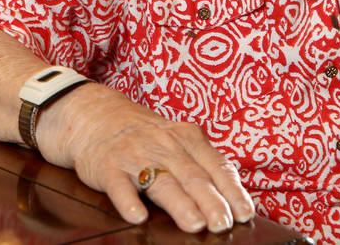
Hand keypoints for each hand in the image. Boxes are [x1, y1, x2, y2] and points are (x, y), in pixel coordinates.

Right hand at [37, 83, 255, 233]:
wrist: (95, 115)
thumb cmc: (145, 135)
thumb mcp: (176, 140)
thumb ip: (201, 164)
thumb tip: (233, 199)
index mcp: (186, 137)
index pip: (215, 165)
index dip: (231, 189)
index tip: (245, 213)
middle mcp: (164, 145)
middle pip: (192, 176)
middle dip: (211, 201)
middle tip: (224, 224)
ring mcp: (136, 155)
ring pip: (161, 181)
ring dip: (180, 204)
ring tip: (195, 224)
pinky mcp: (109, 167)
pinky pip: (119, 186)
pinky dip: (128, 201)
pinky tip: (137, 216)